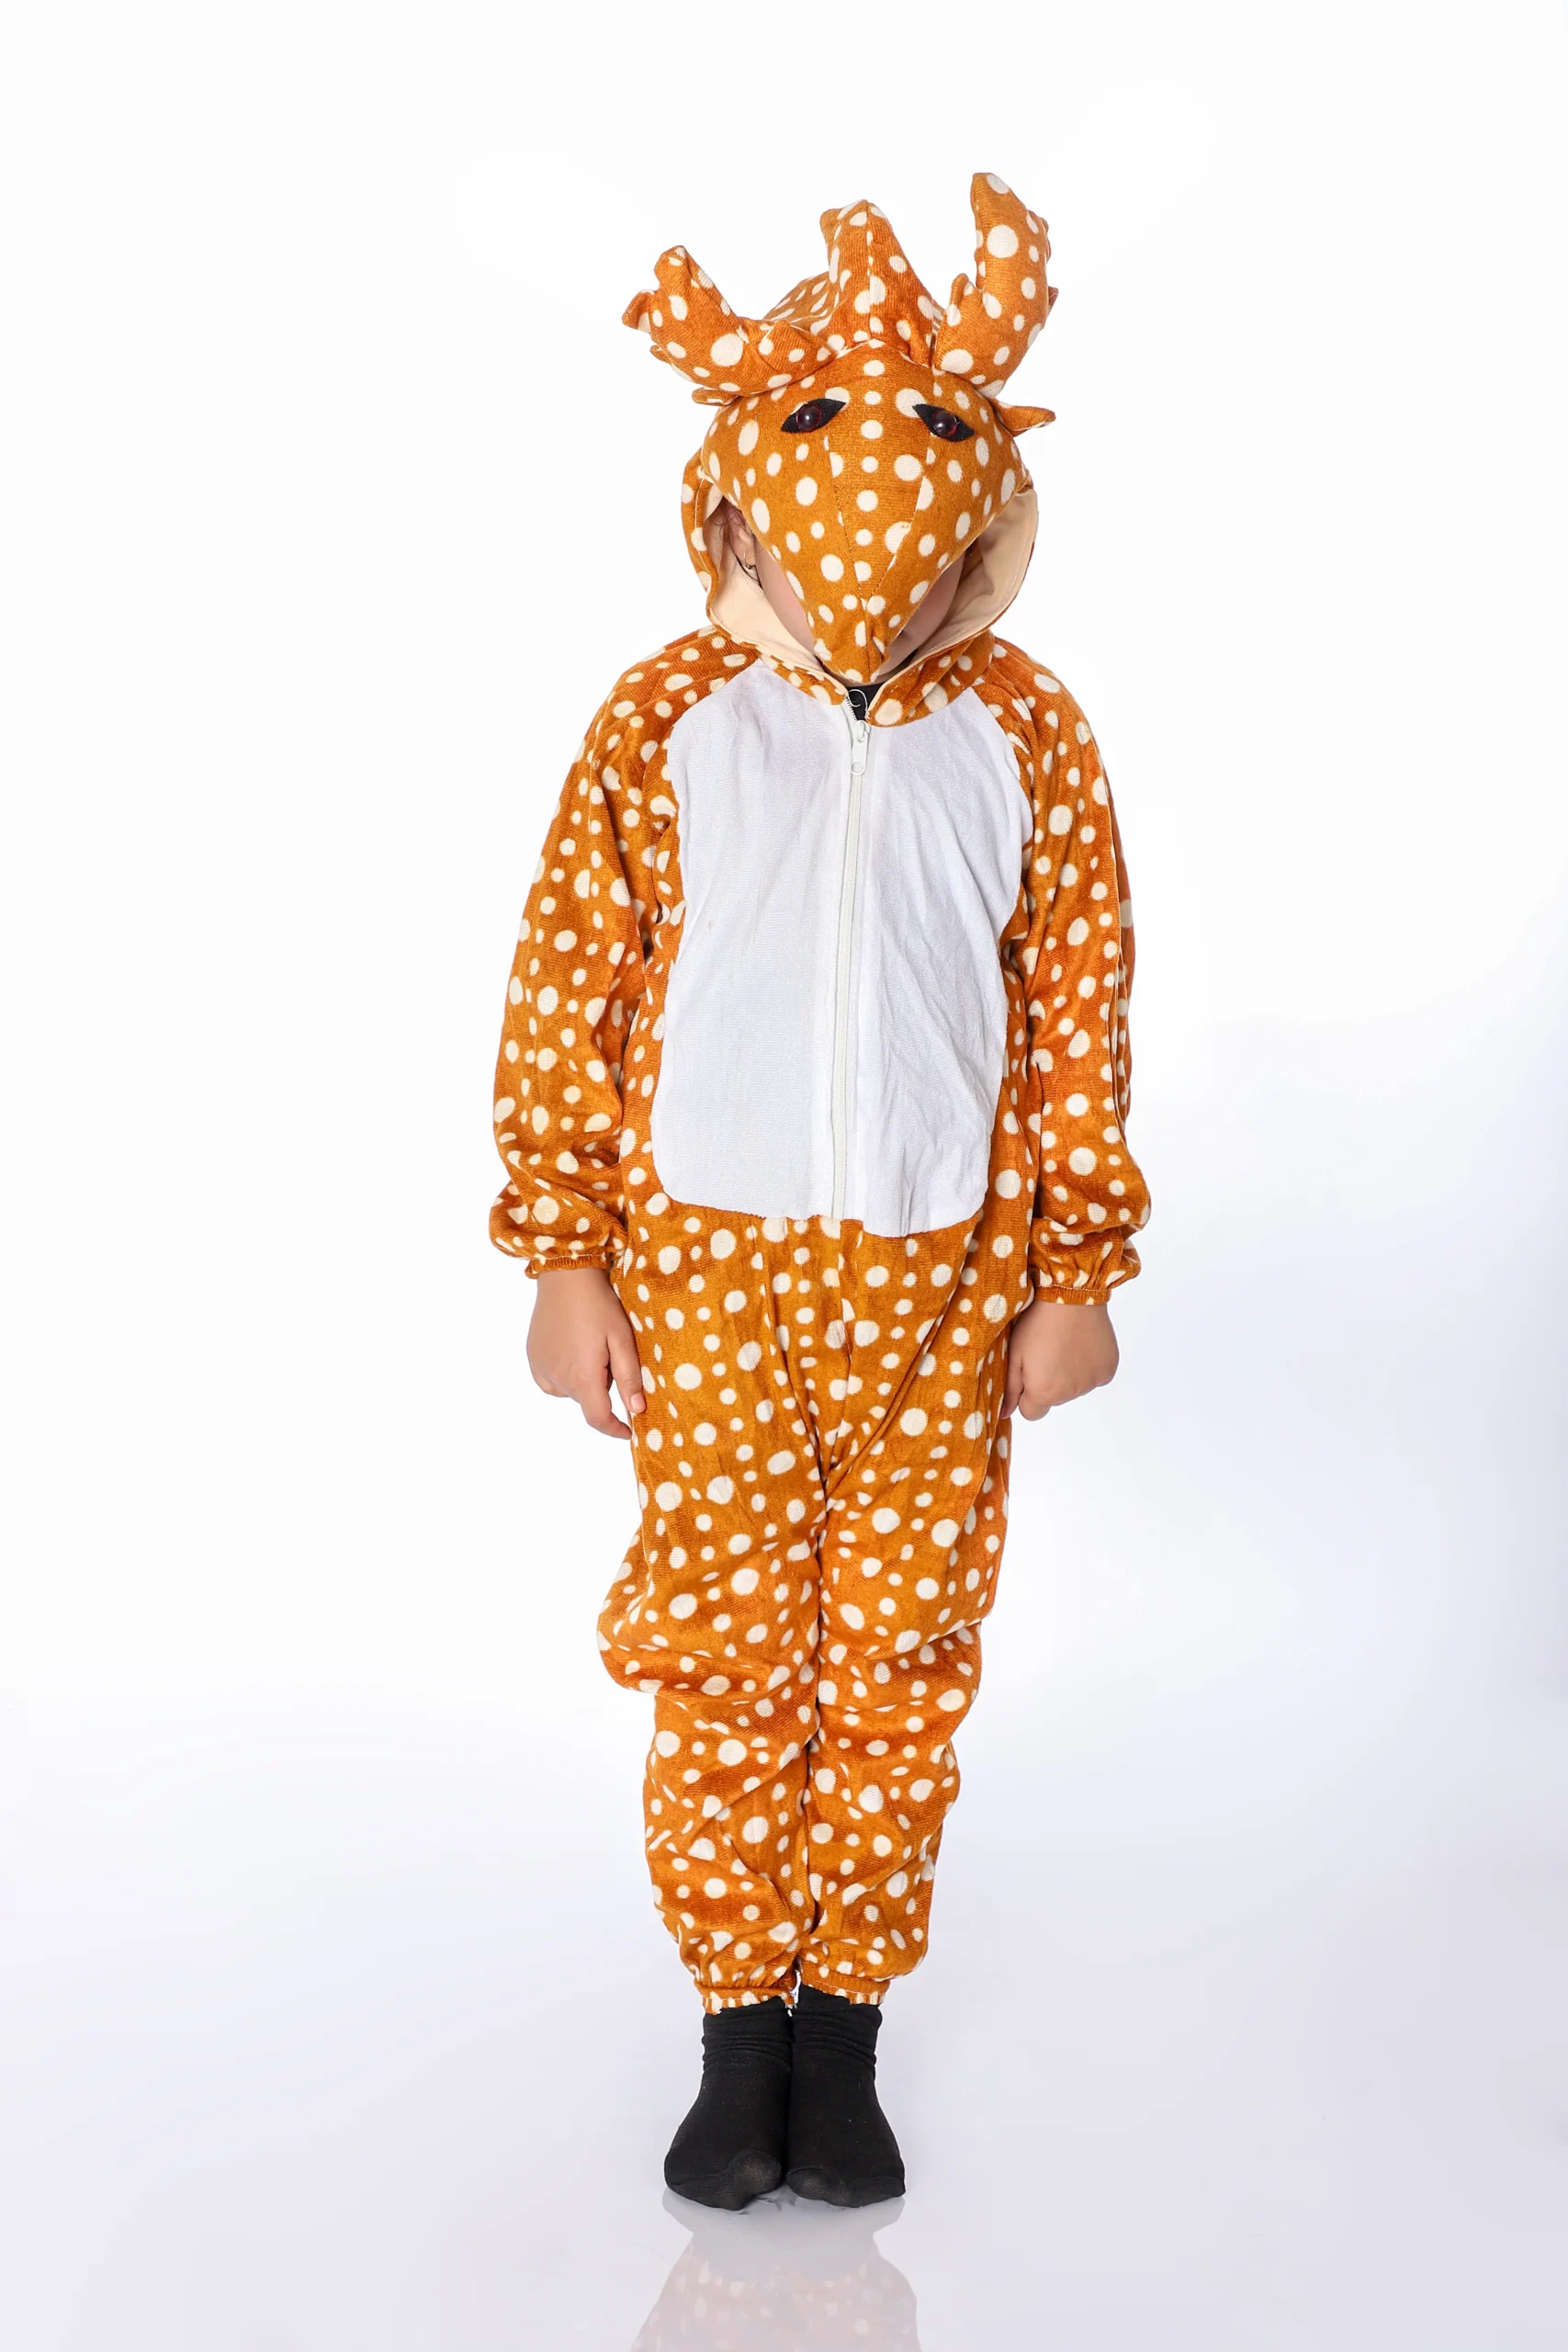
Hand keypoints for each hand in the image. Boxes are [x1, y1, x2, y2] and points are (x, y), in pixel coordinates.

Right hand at [527, 1268, 646, 1438]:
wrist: (566, 1277)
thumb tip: (636, 1409)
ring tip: (590, 1347)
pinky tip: (572, 1351)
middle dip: (603, 1388)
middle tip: (610, 1354)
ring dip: (583, 1380)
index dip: (614, 1429)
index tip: (628, 1431)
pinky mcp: (532, 1357)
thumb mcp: (622, 1339)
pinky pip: (551, 1380)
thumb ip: (629, 1377)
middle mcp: (558, 1378)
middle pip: (586, 1400)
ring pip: (570, 1390)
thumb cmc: (599, 1305)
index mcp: (582, 1377)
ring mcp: (541, 1367)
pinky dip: (564, 1374)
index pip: (598, 1418)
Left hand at [1002, 1297, 1118, 1420]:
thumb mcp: (1014, 1353)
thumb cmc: (1036, 1322)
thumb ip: (1010, 1388)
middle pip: (1054, 1399)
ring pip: (1074, 1388)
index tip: (1028, 1371)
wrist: (1071, 1295)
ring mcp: (1092, 1382)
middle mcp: (1070, 1394)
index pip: (1032, 1413)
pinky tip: (1081, 1345)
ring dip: (1068, 1374)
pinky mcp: (1108, 1370)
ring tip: (1064, 1344)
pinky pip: (1094, 1377)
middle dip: (1048, 1383)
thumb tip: (1004, 1414)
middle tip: (1046, 1352)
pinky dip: (1087, 1366)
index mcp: (1044, 1392)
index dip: (1026, 1394)